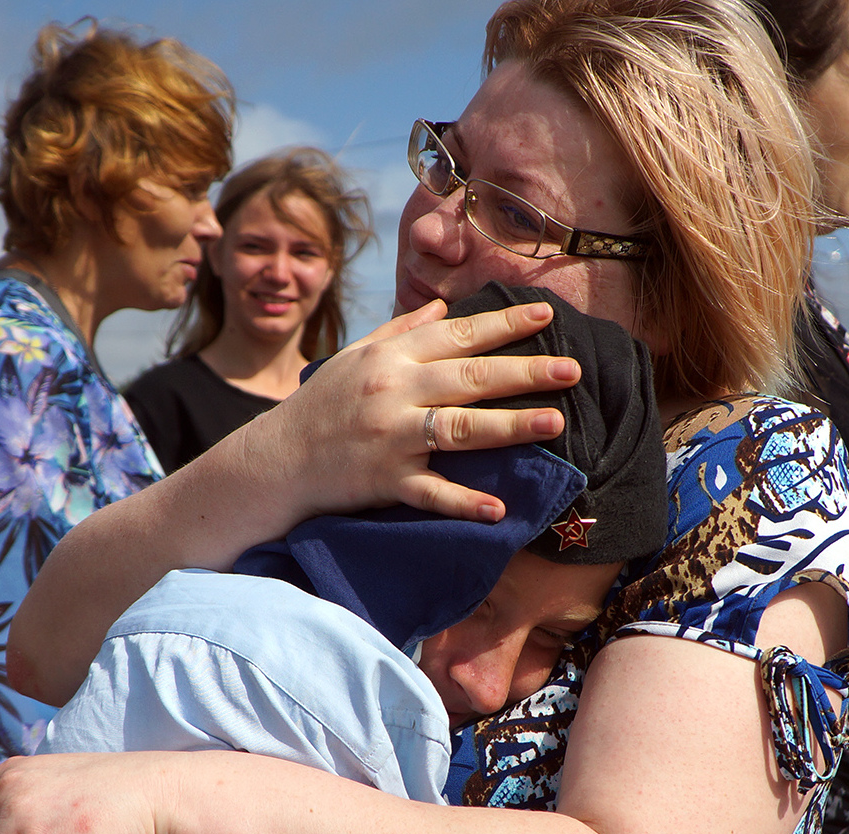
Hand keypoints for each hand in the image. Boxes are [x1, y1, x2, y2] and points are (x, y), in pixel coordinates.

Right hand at [249, 299, 577, 524]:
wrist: (275, 460)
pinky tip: (498, 509)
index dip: (505, 325)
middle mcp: (394, 392)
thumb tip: (443, 309)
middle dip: (525, 372)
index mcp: (392, 358)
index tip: (548, 315)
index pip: (459, 335)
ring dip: (510, 426)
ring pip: (459, 428)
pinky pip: (430, 492)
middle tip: (572, 369)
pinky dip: (463, 501)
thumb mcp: (356, 357)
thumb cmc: (322, 405)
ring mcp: (391, 437)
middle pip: (470, 378)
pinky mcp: (384, 481)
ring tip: (555, 422)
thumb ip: (401, 331)